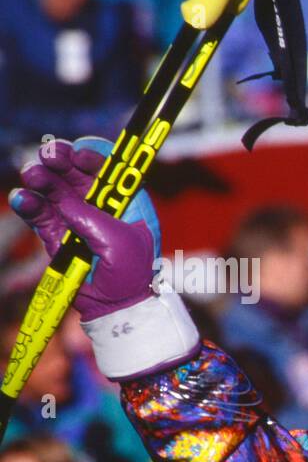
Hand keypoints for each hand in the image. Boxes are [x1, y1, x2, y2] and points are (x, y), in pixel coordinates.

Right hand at [8, 138, 159, 320]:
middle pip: (74, 171)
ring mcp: (74, 216)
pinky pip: (38, 211)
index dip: (92, 157)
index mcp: (125, 201)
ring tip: (33, 177)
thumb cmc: (130, 273)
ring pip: (53, 187)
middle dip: (60, 159)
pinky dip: (28, 203)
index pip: (107, 169)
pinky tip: (23, 199)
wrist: (115, 306)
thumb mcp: (120, 243)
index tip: (78, 155)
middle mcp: (99, 204)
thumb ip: (92, 219)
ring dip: (41, 177)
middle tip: (49, 155)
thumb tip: (66, 203)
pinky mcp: (55, 232)